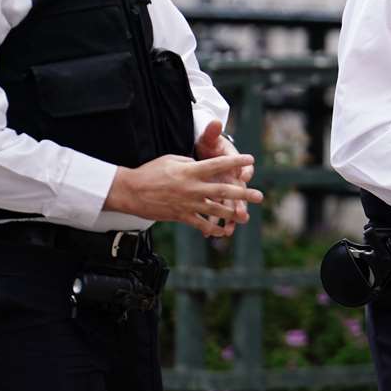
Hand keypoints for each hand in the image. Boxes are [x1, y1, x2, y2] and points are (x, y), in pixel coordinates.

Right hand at [106, 153, 262, 237]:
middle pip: (223, 191)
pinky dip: (213, 228)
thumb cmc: (151, 171)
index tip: (250, 160)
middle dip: (243, 194)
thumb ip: (191, 162)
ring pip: (215, 210)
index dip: (235, 162)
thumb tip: (204, 166)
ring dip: (232, 214)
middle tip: (259, 196)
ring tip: (245, 216)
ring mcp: (188, 204)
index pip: (218, 165)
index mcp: (190, 170)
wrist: (131, 191)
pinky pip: (201, 224)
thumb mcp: (172, 159)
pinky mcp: (181, 216)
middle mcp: (192, 188)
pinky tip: (223, 231)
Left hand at [194, 120, 254, 221]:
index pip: (241, 167)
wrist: (204, 153)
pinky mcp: (214, 199)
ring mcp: (224, 190)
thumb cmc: (208, 146)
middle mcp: (231, 179)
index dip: (244, 170)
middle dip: (242, 202)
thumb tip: (215, 122)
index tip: (245, 174)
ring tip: (231, 229)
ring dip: (230, 218)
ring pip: (228, 206)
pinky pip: (215, 213)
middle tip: (244, 211)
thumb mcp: (209, 138)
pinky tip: (211, 233)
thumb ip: (212, 133)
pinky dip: (214, 224)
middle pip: (238, 191)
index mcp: (231, 164)